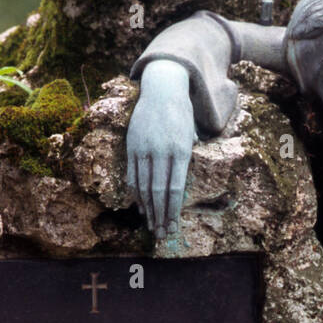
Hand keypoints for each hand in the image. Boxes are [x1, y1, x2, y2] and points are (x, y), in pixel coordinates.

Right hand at [125, 59, 195, 237]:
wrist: (162, 88)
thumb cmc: (181, 114)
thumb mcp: (191, 136)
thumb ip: (187, 159)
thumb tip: (182, 182)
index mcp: (180, 150)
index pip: (175, 189)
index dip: (173, 211)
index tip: (173, 228)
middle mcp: (161, 151)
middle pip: (158, 192)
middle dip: (160, 216)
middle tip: (162, 235)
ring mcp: (144, 149)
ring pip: (143, 186)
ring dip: (148, 210)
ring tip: (152, 226)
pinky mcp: (132, 146)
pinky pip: (132, 175)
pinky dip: (136, 194)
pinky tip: (141, 207)